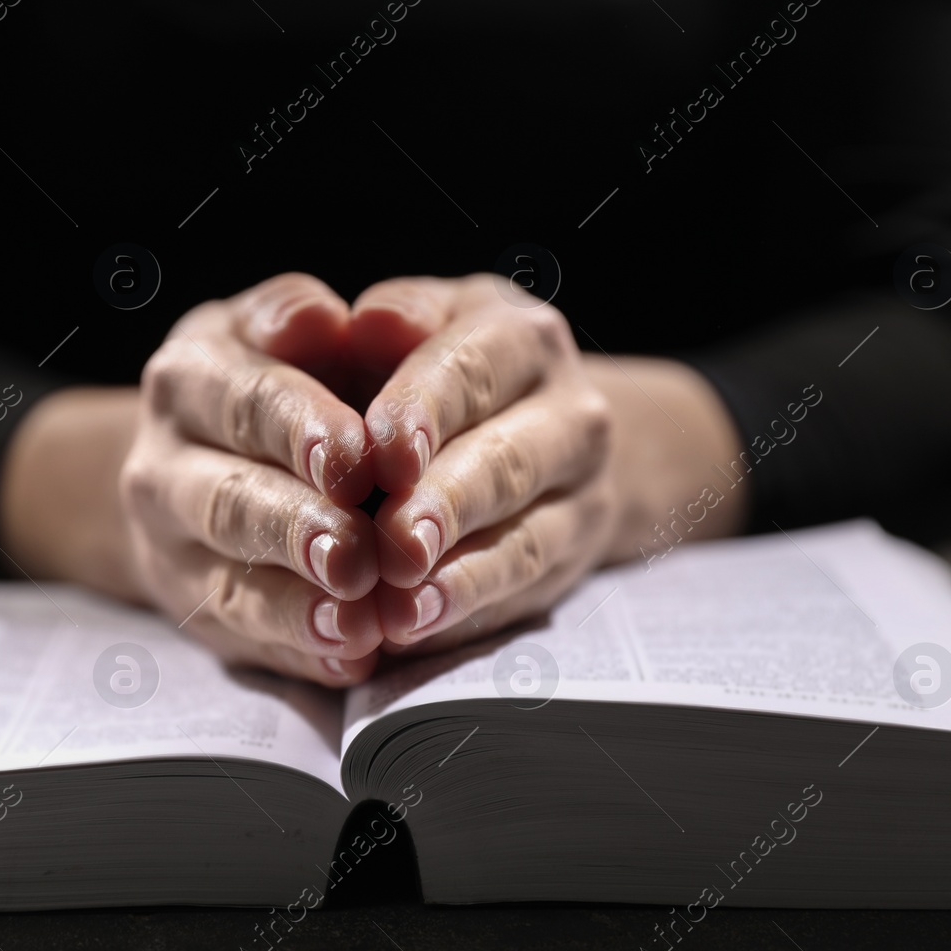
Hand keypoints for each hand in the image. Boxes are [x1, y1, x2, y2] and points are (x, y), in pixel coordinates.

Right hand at [119, 274, 385, 685]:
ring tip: (361, 623)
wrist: (192, 455)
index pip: (247, 402)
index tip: (360, 457)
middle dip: (296, 530)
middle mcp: (163, 465)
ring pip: (229, 585)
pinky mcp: (195, 614)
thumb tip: (329, 312)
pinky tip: (351, 660)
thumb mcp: (274, 328)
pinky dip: (299, 654)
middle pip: (230, 501)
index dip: (303, 430)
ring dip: (297, 610)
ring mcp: (170, 549)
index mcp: (189, 377)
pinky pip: (245, 642)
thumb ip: (303, 320)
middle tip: (358, 555)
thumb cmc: (272, 376)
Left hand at [346, 274, 744, 653]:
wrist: (542, 424)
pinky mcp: (573, 562)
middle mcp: (571, 412)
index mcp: (521, 336)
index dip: (423, 410)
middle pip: (505, 463)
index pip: (471, 370)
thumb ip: (390, 319)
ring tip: (401, 609)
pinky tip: (415, 633)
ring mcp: (583, 495)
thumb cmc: (443, 366)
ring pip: (525, 540)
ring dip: (461, 580)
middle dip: (446, 505)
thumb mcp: (424, 323)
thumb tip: (367, 317)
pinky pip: (522, 596)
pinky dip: (466, 619)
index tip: (379, 449)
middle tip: (391, 542)